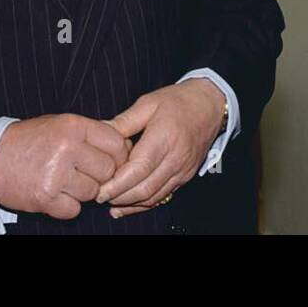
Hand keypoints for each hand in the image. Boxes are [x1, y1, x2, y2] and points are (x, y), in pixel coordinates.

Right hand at [0, 113, 131, 219]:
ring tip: (65, 182)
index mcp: (73, 126)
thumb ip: (90, 133)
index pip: (116, 143)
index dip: (118, 155)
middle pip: (108, 170)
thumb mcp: (60, 125)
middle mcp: (67, 148)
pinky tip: (55, 195)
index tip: (111, 160)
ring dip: (82, 192)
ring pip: (93, 192)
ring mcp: (56, 174)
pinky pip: (74, 210)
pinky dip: (67, 207)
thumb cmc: (29, 141)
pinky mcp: (45, 198)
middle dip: (100, 176)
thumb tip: (124, 146)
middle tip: (84, 174)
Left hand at [97, 80, 226, 217]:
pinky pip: (162, 196)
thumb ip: (123, 121)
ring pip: (153, 197)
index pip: (138, 170)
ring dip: (129, 203)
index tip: (98, 188)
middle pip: (144, 188)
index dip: (116, 184)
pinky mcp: (185, 176)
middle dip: (118, 197)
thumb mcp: (148, 103)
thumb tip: (98, 131)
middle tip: (98, 195)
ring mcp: (182, 170)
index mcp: (164, 138)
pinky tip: (126, 205)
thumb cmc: (179, 101)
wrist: (210, 105)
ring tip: (109, 200)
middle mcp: (175, 158)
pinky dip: (143, 204)